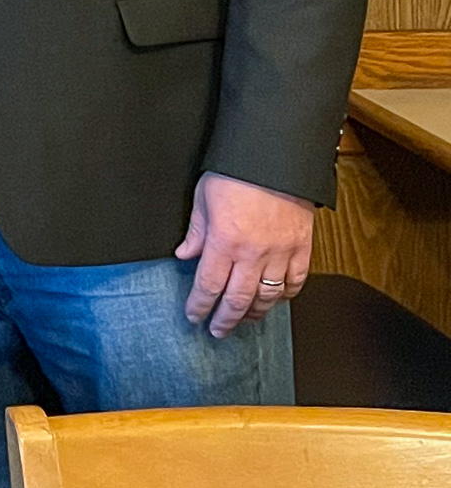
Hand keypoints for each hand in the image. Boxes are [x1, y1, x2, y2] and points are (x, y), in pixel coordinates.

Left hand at [175, 170, 313, 337]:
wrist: (275, 158)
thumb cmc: (235, 173)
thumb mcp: (203, 198)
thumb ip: (196, 232)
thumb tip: (185, 255)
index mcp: (224, 241)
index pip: (208, 285)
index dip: (199, 305)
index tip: (193, 315)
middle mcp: (253, 254)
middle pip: (237, 299)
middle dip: (225, 319)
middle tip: (216, 330)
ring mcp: (281, 253)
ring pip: (268, 297)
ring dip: (253, 313)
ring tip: (242, 319)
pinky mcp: (302, 248)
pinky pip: (295, 282)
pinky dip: (284, 296)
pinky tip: (274, 300)